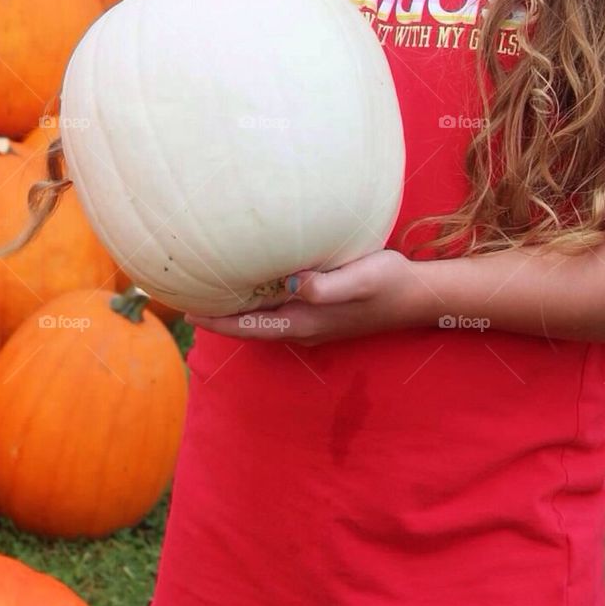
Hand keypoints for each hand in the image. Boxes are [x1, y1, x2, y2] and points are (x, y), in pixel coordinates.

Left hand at [185, 249, 432, 345]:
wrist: (418, 295)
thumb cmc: (389, 283)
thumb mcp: (359, 280)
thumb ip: (326, 286)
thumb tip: (294, 283)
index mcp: (304, 322)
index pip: (248, 326)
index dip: (216, 320)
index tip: (186, 309)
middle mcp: (303, 326)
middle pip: (249, 324)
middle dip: (219, 312)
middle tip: (187, 292)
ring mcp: (313, 320)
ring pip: (263, 316)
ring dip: (237, 306)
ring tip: (211, 286)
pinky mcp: (322, 309)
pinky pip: (279, 307)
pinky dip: (258, 298)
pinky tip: (254, 279)